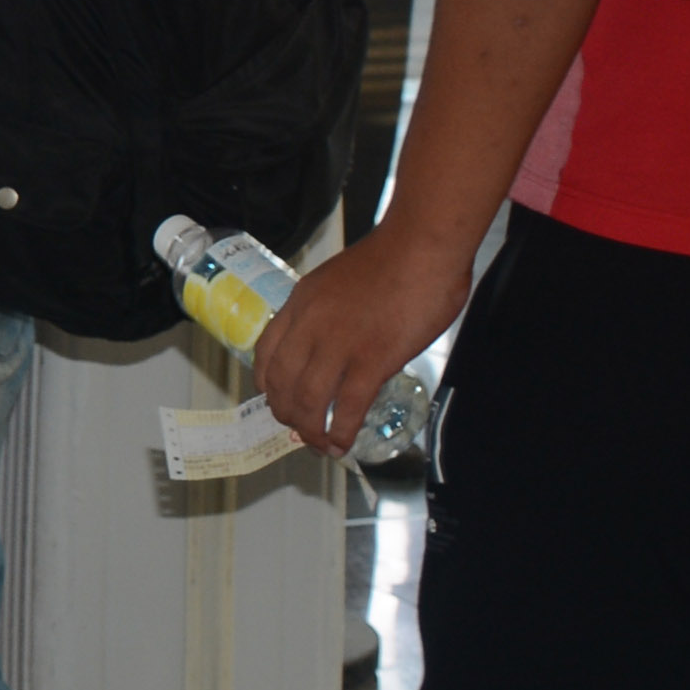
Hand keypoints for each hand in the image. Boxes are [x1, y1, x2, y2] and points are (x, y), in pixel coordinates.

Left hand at [252, 210, 475, 456]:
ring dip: (311, 430)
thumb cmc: (393, 257)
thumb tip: (339, 340)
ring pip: (309, 400)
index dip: (268, 384)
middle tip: (301, 430)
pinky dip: (342, 431)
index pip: (267, 352)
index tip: (278, 399)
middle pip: (282, 382)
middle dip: (287, 414)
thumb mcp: (339, 280)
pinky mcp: (372, 358)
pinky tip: (344, 443)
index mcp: (301, 302)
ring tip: (322, 445)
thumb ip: (330, 311)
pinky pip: (348, 405)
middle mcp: (310, 324)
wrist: (422, 244)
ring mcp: (339, 343)